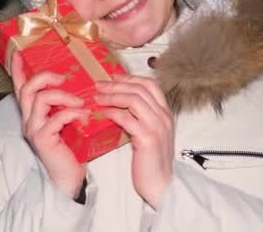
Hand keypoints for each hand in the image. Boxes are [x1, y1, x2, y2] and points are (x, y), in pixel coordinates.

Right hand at [11, 51, 87, 198]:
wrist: (69, 176)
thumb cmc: (71, 147)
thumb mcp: (67, 120)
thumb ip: (67, 103)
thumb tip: (81, 82)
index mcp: (33, 113)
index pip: (21, 87)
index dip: (19, 69)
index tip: (19, 53)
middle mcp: (29, 119)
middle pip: (28, 88)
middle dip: (45, 77)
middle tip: (64, 78)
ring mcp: (34, 129)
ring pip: (40, 99)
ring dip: (64, 96)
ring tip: (81, 101)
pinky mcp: (43, 140)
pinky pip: (56, 118)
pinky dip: (72, 113)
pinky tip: (84, 116)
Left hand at [94, 74, 173, 209]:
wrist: (161, 185)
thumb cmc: (151, 163)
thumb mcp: (149, 135)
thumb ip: (140, 119)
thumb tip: (120, 107)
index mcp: (165, 114)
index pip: (151, 85)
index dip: (131, 78)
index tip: (114, 77)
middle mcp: (163, 117)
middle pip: (140, 89)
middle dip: (117, 84)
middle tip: (99, 85)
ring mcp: (157, 127)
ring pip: (134, 100)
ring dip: (112, 96)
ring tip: (97, 97)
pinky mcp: (147, 138)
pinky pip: (127, 118)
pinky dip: (113, 113)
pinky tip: (102, 113)